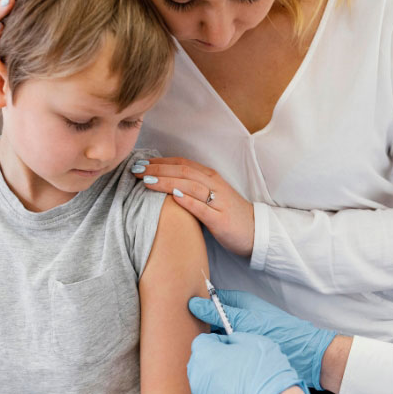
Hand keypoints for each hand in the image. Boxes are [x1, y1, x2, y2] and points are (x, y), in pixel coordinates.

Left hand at [133, 158, 254, 256]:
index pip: (182, 163)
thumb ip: (192, 188)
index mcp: (211, 178)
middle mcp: (215, 185)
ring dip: (167, 181)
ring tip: (146, 180)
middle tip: (135, 169)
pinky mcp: (221, 220)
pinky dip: (188, 201)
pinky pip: (203, 208)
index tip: (139, 162)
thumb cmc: (230, 215)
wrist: (257, 232)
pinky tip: (173, 196)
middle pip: (183, 171)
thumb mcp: (211, 196)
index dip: (160, 161)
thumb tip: (164, 185)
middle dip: (157, 169)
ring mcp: (219, 202)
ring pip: (191, 185)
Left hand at [187, 333, 312, 393]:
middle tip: (237, 364)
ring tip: (241, 384)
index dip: (218, 342)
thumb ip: (234, 338)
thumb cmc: (265, 374)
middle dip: (214, 362)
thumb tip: (229, 342)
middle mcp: (197, 379)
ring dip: (218, 382)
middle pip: (200, 365)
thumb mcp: (254, 341)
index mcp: (205, 356)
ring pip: (206, 386)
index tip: (229, 346)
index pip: (202, 342)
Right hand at [189, 290, 337, 390]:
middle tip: (174, 330)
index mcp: (241, 304)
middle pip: (212, 318)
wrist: (306, 356)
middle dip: (197, 323)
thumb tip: (193, 303)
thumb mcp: (246, 321)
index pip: (211, 299)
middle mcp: (240, 317)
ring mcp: (242, 333)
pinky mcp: (245, 350)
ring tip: (184, 345)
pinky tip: (203, 357)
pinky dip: (215, 351)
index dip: (195, 303)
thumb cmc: (280, 333)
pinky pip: (224, 348)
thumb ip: (219, 314)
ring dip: (205, 340)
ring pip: (217, 334)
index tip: (175, 308)